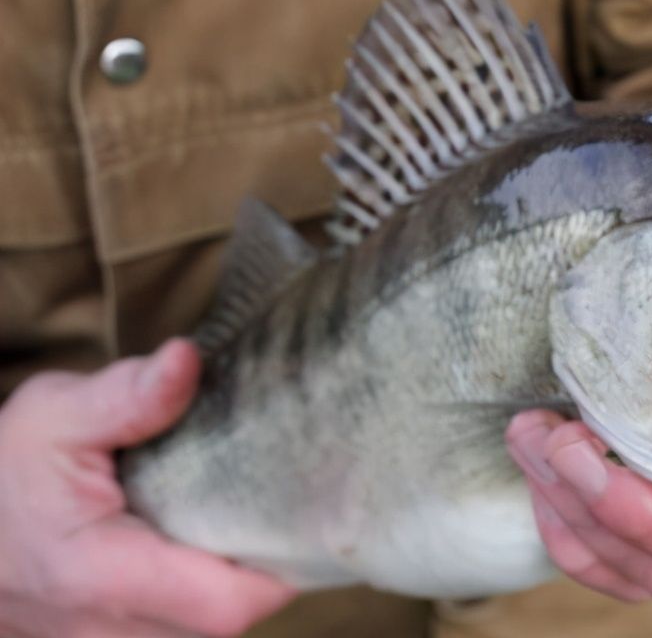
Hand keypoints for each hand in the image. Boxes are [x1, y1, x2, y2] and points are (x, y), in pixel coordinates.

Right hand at [0, 340, 293, 637]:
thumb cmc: (7, 474)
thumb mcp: (54, 417)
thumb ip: (126, 396)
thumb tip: (186, 360)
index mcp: (103, 577)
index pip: (229, 603)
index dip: (280, 562)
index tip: (302, 504)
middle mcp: (112, 631)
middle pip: (232, 617)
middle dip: (269, 560)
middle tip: (287, 494)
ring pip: (212, 626)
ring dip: (239, 576)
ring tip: (253, 510)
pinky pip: (187, 628)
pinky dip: (210, 589)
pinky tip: (216, 538)